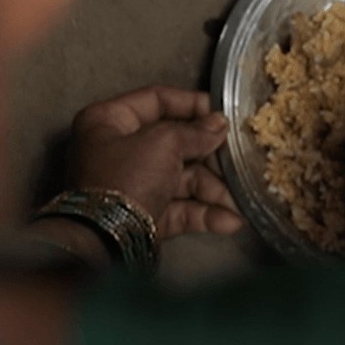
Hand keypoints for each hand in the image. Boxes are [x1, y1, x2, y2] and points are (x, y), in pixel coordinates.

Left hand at [67, 86, 243, 238]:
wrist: (105, 243)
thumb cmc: (126, 179)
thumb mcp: (164, 142)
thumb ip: (195, 131)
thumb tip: (219, 124)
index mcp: (109, 121)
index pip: (156, 100)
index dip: (191, 104)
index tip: (221, 113)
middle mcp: (118, 150)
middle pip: (175, 143)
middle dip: (209, 156)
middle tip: (236, 159)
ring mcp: (132, 185)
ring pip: (182, 178)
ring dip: (214, 189)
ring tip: (239, 199)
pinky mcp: (145, 215)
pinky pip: (179, 207)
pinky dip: (205, 213)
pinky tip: (231, 220)